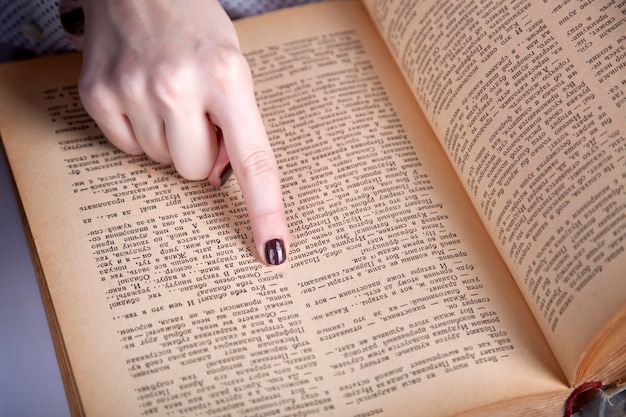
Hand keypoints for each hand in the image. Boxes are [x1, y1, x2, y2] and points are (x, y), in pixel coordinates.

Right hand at [78, 0, 287, 263]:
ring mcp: (132, 90)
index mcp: (228, 77)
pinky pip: (128, 149)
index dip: (265, 211)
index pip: (254, 161)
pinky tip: (140, 97)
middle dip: (200, 153)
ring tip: (167, 96)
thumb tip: (217, 181)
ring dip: (169, 139)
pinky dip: (139, 132)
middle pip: (196, 172)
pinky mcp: (97, 95)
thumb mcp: (234, 67)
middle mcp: (178, 85)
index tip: (275, 250)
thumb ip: (236, 126)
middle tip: (196, 114)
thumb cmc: (196, 25)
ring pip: (161, 164)